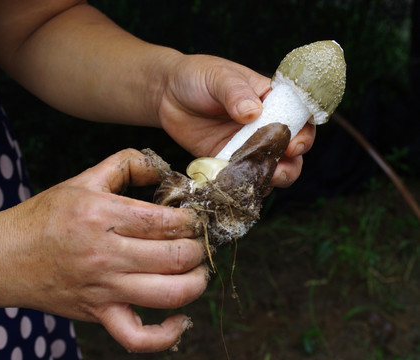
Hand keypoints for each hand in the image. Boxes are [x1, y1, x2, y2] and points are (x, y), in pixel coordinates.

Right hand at [0, 149, 207, 351]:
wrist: (3, 257)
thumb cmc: (45, 216)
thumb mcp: (84, 179)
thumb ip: (126, 164)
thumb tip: (164, 170)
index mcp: (103, 216)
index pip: (166, 222)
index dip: (192, 220)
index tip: (196, 218)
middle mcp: (106, 255)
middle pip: (175, 256)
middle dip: (198, 248)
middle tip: (200, 241)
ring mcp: (103, 289)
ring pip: (168, 294)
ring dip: (196, 283)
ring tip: (198, 270)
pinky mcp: (98, 314)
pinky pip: (138, 337)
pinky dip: (166, 336)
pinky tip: (180, 320)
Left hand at [157, 54, 314, 187]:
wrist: (166, 93)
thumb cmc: (197, 76)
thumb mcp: (219, 76)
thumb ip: (236, 92)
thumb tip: (252, 112)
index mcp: (270, 100)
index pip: (298, 117)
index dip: (303, 132)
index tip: (295, 143)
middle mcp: (262, 124)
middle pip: (290, 148)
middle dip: (293, 161)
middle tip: (283, 166)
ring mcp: (245, 145)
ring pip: (269, 166)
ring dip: (274, 176)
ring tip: (269, 179)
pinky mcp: (225, 160)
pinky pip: (241, 175)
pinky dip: (245, 183)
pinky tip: (242, 186)